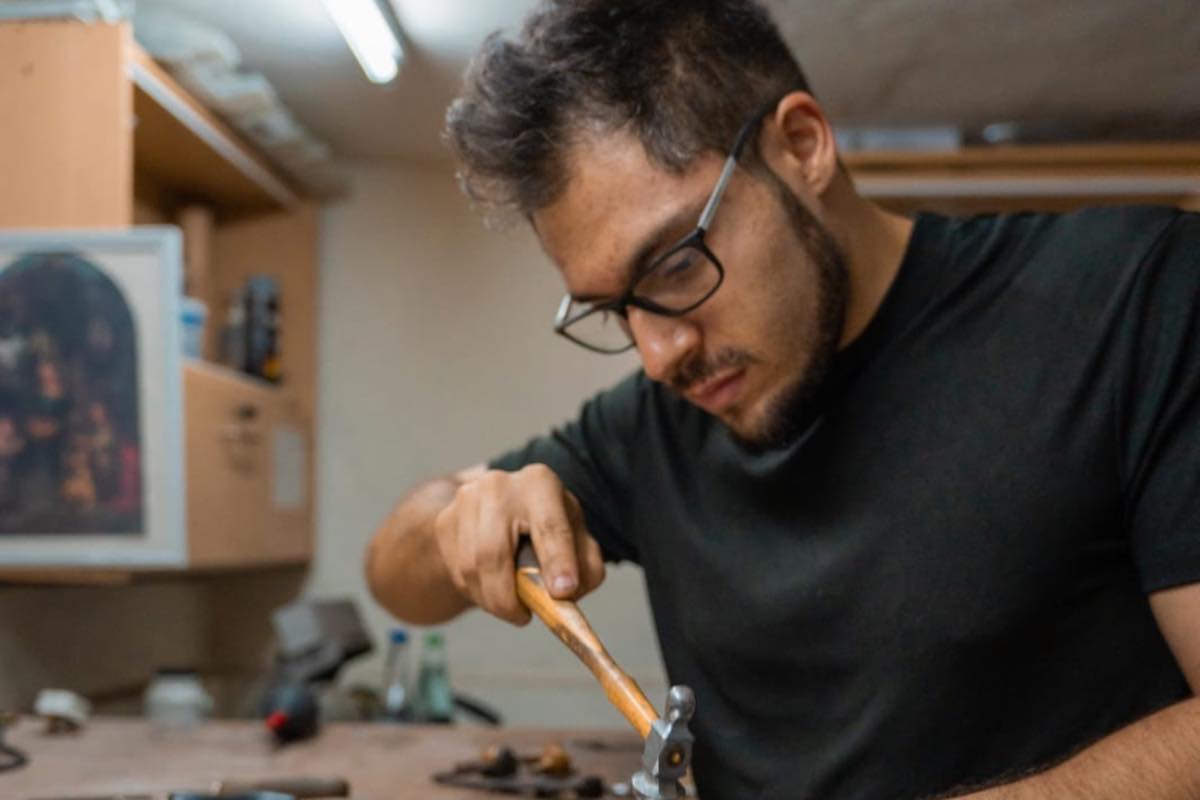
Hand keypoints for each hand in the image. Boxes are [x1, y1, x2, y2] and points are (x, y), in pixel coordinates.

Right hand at [433, 464, 605, 624]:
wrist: (502, 508)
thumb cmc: (548, 527)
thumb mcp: (578, 539)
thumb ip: (585, 567)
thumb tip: (566, 592)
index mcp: (540, 483)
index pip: (549, 526)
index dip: (558, 561)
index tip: (564, 591)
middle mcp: (499, 485)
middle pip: (494, 552)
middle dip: (508, 598)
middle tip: (524, 617)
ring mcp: (466, 501)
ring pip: (471, 567)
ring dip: (491, 600)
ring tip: (511, 608)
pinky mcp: (445, 521)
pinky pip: (457, 571)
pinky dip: (476, 592)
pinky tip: (492, 589)